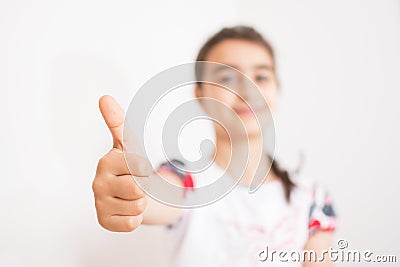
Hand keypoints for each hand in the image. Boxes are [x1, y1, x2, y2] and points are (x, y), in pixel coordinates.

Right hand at [92, 95, 151, 231]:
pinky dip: (135, 218)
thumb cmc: (130, 166)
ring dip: (141, 203)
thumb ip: (119, 123)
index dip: (145, 169)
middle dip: (145, 188)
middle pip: (138, 189)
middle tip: (136, 183)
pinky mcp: (103, 221)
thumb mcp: (130, 145)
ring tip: (131, 196)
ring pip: (137, 207)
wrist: (129, 193)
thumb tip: (104, 97)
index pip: (140, 167)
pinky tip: (126, 209)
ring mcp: (99, 203)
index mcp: (106, 161)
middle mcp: (98, 182)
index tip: (138, 167)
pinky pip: (131, 223)